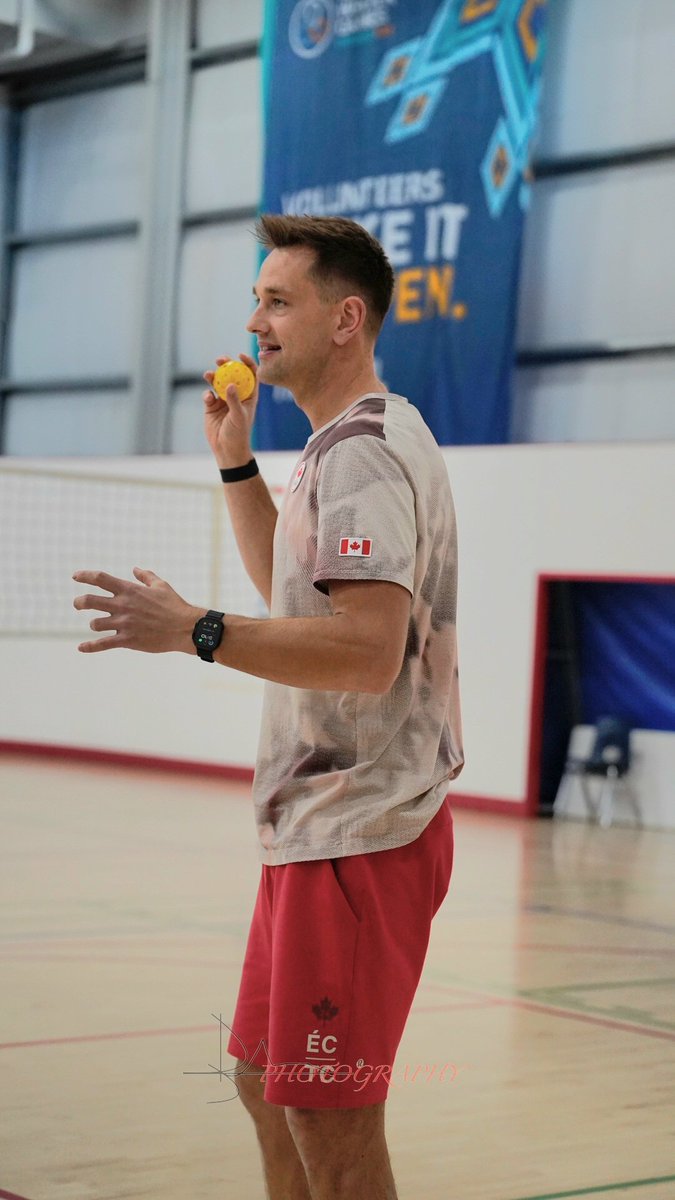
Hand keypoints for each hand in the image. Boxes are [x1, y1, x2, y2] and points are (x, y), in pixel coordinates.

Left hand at [72, 568, 203, 654]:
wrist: (184, 627)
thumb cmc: (174, 605)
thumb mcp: (161, 585)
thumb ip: (146, 576)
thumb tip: (135, 569)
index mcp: (129, 590)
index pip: (100, 579)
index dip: (85, 576)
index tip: (75, 576)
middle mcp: (123, 605)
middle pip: (90, 601)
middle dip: (79, 602)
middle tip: (77, 604)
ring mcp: (124, 623)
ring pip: (95, 624)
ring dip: (95, 624)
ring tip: (99, 625)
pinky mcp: (127, 640)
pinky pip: (102, 644)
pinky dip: (90, 647)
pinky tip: (80, 648)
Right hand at [203, 352, 258, 468]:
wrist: (226, 449)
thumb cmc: (238, 434)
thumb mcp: (239, 417)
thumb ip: (234, 400)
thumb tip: (231, 384)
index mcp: (249, 396)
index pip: (251, 375)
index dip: (247, 363)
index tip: (240, 355)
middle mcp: (236, 395)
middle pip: (232, 374)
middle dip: (226, 365)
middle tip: (220, 359)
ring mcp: (223, 400)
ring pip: (218, 382)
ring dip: (213, 375)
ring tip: (208, 374)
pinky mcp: (211, 406)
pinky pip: (208, 394)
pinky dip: (206, 394)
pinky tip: (208, 398)